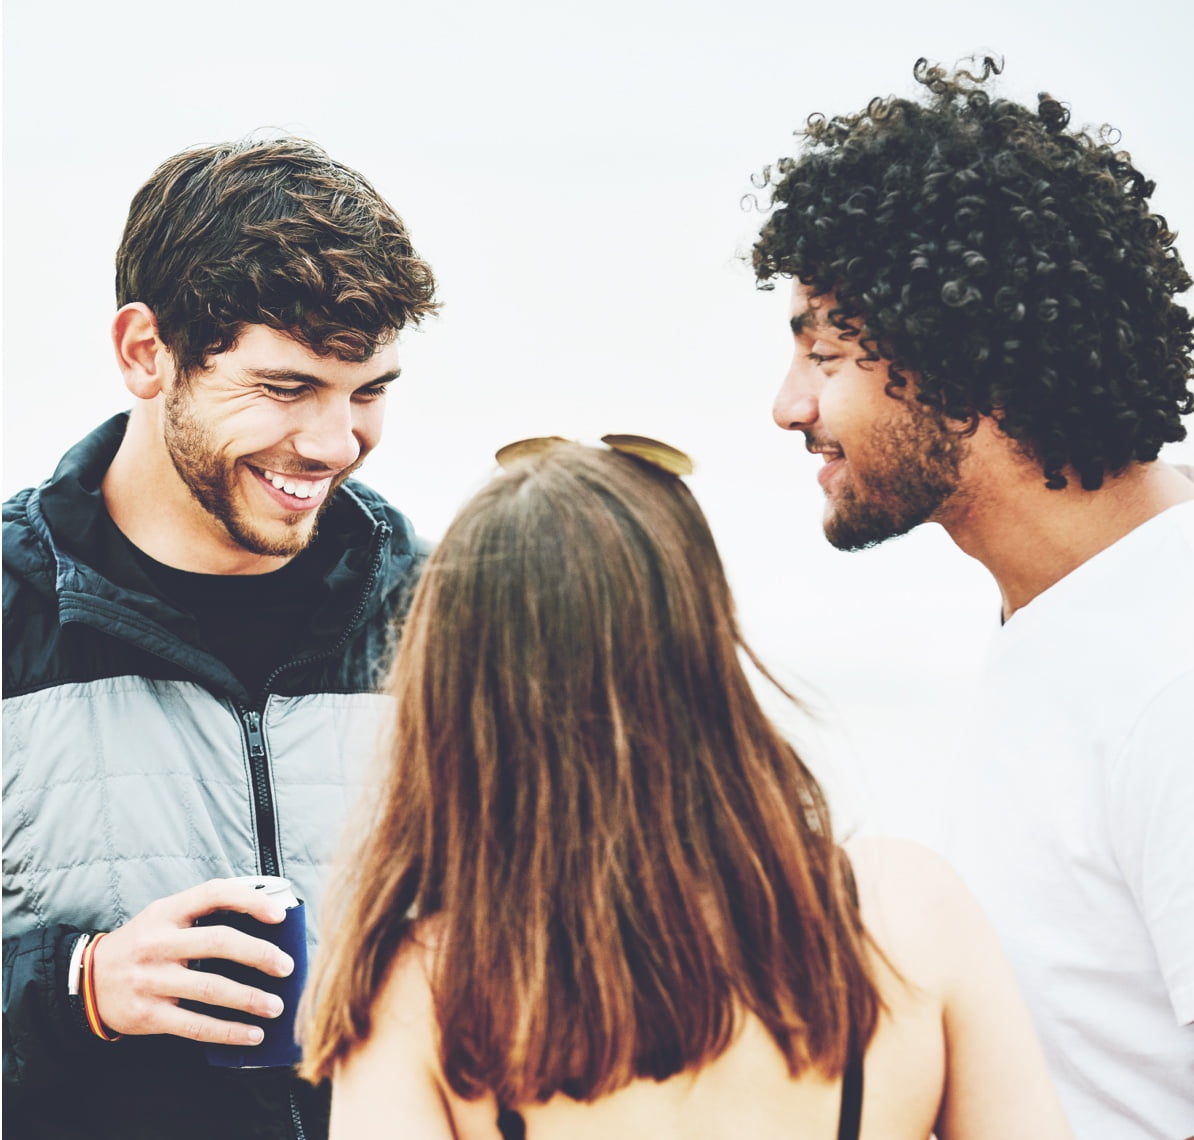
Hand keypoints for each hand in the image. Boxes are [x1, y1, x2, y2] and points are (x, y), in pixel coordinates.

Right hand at [90, 878, 293, 1044]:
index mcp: (166, 911)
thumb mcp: (164, 918)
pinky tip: (251, 1034)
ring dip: (250, 999)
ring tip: (276, 1006)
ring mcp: (151, 980)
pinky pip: (196, 1025)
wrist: (86, 981)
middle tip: (286, 966)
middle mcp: (158, 943)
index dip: (250, 900)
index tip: (279, 915)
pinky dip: (228, 1031)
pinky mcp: (148, 1014)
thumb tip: (264, 923)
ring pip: (211, 988)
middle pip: (219, 942)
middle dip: (260, 954)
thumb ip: (203, 915)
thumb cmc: (142, 944)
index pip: (213, 894)